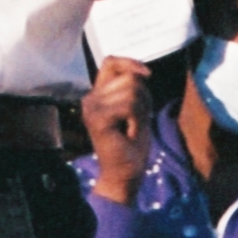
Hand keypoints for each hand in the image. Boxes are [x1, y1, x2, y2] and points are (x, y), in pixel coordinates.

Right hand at [82, 56, 156, 204]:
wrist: (124, 175)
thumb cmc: (131, 144)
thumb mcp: (136, 108)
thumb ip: (133, 87)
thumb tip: (141, 71)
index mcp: (97, 94)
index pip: (111, 62)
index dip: (130, 62)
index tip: (147, 75)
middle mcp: (90, 98)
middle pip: (128, 77)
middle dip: (143, 97)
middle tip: (136, 120)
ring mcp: (91, 108)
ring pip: (132, 90)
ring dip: (141, 110)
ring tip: (132, 127)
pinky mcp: (98, 119)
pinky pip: (130, 105)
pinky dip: (138, 119)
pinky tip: (130, 133)